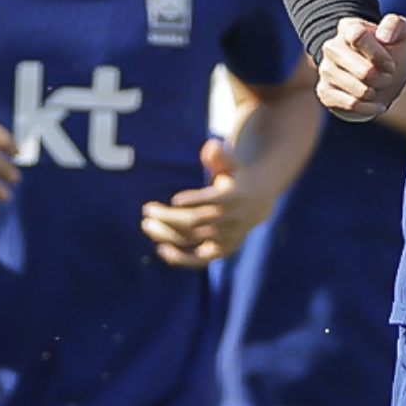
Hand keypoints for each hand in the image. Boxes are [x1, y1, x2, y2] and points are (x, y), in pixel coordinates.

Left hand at [140, 136, 273, 268]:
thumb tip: (211, 145)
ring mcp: (228, 237)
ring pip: (194, 239)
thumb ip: (221, 156)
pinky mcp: (222, 251)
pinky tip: (161, 250)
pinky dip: (181, 258)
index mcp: (237, 196)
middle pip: (197, 221)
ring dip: (168, 234)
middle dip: (170, 217)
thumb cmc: (236, 177)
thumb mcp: (232, 163)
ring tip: (147, 225)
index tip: (175, 199)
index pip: (216, 201)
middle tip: (147, 209)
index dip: (196, 200)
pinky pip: (200, 259)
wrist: (259, 202)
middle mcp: (233, 219)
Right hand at [319, 13, 405, 120]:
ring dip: (375, 92)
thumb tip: (383, 36)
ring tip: (376, 88)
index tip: (389, 63)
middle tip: (386, 77)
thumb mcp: (401, 37)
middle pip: (364, 71)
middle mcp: (331, 47)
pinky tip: (375, 104)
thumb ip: (396, 25)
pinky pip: (351, 105)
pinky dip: (369, 108)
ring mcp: (325, 70)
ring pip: (359, 90)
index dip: (379, 54)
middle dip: (382, 78)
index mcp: (348, 28)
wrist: (379, 82)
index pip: (357, 36)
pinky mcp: (324, 92)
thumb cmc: (390, 57)